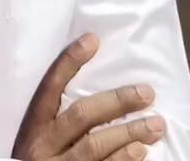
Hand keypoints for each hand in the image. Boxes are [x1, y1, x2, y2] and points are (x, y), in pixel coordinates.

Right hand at [12, 34, 164, 160]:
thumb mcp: (41, 137)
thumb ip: (61, 117)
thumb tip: (99, 85)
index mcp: (34, 127)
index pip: (50, 87)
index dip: (69, 62)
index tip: (92, 40)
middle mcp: (43, 146)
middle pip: (80, 116)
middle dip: (116, 102)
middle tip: (146, 93)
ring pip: (94, 147)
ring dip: (129, 134)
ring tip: (155, 124)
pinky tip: (142, 152)